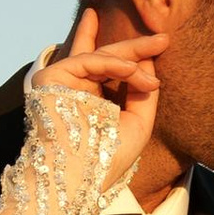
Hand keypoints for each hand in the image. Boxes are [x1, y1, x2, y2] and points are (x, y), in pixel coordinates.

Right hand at [33, 9, 163, 192]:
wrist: (82, 177)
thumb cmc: (108, 159)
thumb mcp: (138, 122)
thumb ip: (143, 93)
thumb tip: (149, 61)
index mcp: (95, 101)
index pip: (114, 71)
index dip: (137, 59)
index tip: (163, 46)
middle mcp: (77, 89)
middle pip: (108, 58)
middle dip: (136, 47)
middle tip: (163, 37)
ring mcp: (63, 82)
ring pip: (99, 55)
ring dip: (130, 57)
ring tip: (156, 56)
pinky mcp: (50, 78)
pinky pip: (86, 61)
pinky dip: (111, 63)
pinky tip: (132, 68)